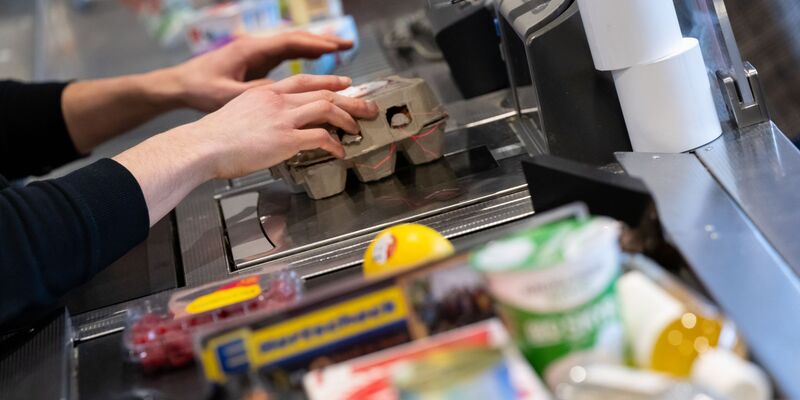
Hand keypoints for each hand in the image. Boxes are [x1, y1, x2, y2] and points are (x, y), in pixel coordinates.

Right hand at [115, 74, 378, 225]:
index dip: (328, 82)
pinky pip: (321, 137)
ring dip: (348, 119)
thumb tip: (268, 131)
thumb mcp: (237, 115)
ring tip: (359, 128)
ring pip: (328, 109)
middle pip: (324, 93)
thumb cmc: (213, 138)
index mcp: (265, 92)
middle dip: (350, 100)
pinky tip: (340, 152)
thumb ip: (258, 117)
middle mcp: (278, 100)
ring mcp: (283, 118)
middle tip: (367, 106)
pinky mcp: (286, 139)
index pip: (304, 82)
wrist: (202, 146)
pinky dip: (335, 144)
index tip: (344, 84)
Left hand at [169, 32, 352, 111]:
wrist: (180, 85)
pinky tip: (316, 63)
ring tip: (340, 51)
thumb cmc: (200, 89)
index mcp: (252, 50)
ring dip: (316, 48)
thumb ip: (259, 94)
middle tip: (348, 45)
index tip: (337, 48)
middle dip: (323, 42)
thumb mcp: (230, 95)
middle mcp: (257, 47)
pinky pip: (286, 56)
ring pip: (292, 46)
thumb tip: (286, 96)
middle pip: (297, 40)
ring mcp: (257, 54)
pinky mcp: (255, 63)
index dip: (316, 45)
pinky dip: (304, 57)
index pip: (291, 43)